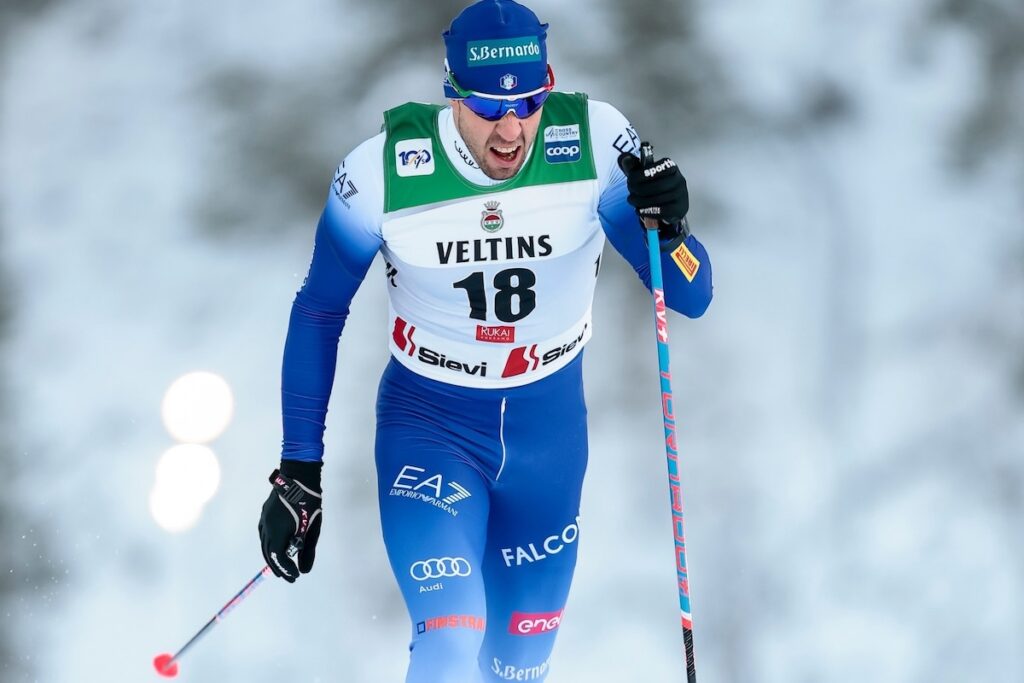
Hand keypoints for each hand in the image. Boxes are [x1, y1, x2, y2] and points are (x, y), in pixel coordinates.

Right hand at [258, 461, 322, 581]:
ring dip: (272, 556)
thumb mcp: (312, 528)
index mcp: (278, 531)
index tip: (295, 577)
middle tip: (288, 577)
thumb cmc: (309, 502)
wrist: (298, 476)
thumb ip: (308, 550)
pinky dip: (270, 544)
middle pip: (268, 552)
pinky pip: (264, 534)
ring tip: (282, 566)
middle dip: (278, 567)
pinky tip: (277, 547)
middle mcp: (267, 526)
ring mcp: (264, 519)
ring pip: (264, 543)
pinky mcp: (265, 513)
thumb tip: (304, 570)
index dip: (285, 569)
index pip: (277, 557)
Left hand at [617, 145, 689, 248]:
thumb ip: (634, 167)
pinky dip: (647, 211)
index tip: (630, 180)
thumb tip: (624, 159)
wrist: (670, 204)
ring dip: (640, 202)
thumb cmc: (656, 186)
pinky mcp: (680, 208)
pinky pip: (661, 211)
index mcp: (670, 167)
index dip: (639, 175)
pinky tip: (640, 210)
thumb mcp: (645, 175)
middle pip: (656, 186)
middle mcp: (679, 179)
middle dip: (639, 190)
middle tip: (630, 194)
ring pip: (658, 199)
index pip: (655, 169)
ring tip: (633, 202)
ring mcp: (681, 194)